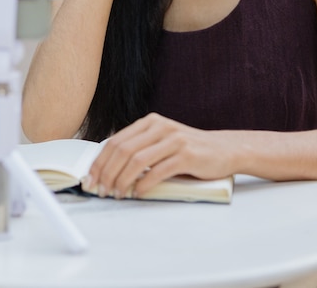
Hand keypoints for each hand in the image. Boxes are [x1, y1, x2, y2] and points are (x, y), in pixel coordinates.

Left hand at [86, 113, 236, 199]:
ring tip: (118, 194)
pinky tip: (138, 193)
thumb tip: (107, 168)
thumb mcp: (161, 141)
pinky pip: (158, 171)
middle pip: (123, 150)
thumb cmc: (188, 150)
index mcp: (150, 122)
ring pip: (137, 160)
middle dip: (107, 173)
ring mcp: (174, 139)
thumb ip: (140, 148)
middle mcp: (160, 127)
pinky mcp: (186, 155)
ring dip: (122, 180)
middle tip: (101, 190)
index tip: (91, 178)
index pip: (116, 141)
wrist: (224, 149)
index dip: (100, 161)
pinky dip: (144, 184)